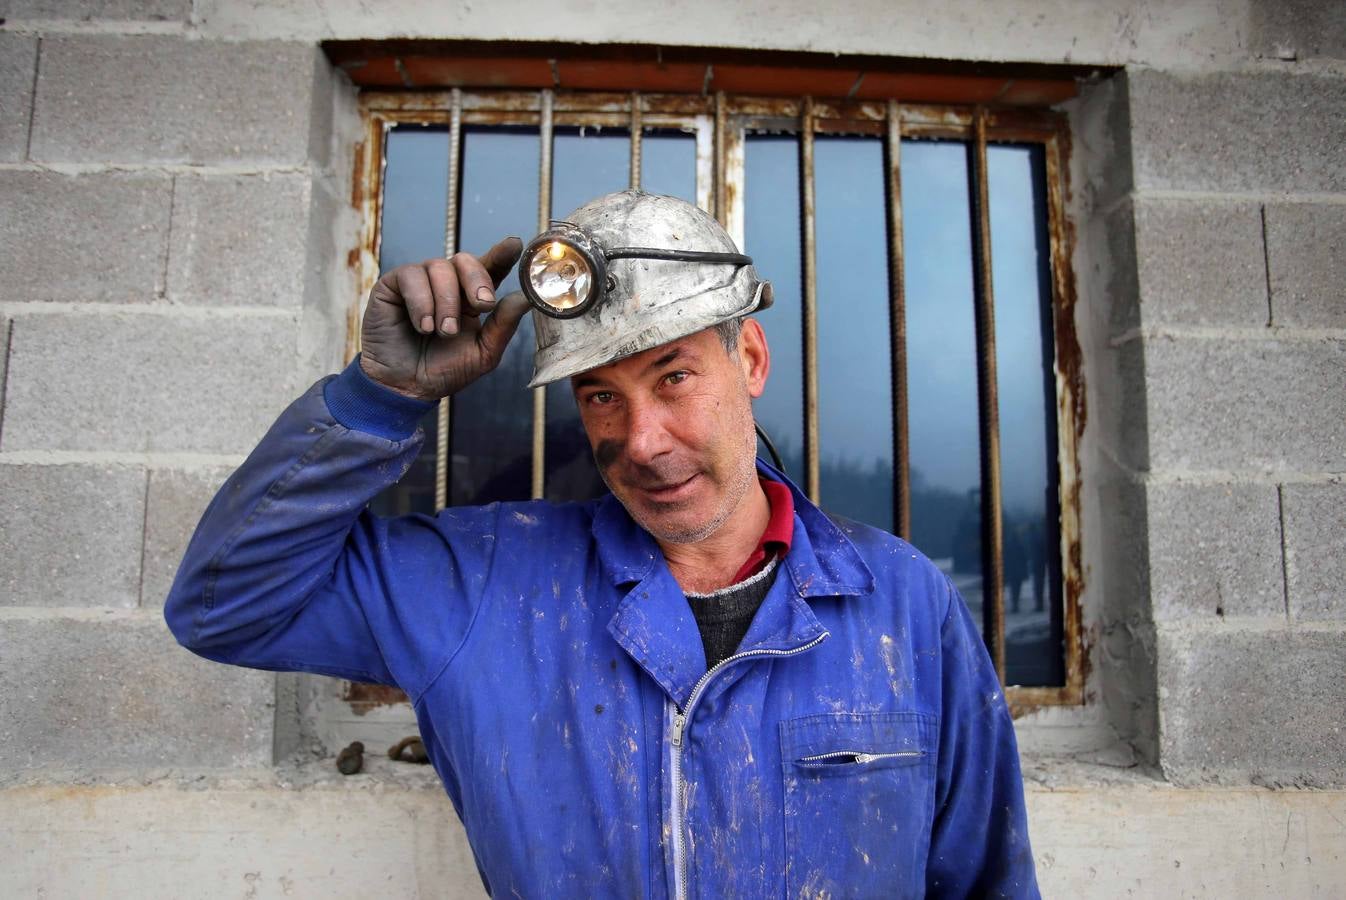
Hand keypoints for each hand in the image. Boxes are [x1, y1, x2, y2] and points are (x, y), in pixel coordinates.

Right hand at [358, 237, 528, 401]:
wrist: (407, 387)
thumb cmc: (445, 370)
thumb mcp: (484, 353)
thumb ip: (504, 325)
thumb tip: (526, 298)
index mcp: (472, 296)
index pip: (490, 267)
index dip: (502, 253)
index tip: (515, 244)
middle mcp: (447, 283)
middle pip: (466, 260)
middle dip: (477, 281)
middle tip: (481, 306)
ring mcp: (420, 281)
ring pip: (439, 267)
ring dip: (447, 303)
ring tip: (442, 332)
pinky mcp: (393, 284)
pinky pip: (411, 276)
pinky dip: (421, 303)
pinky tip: (423, 326)